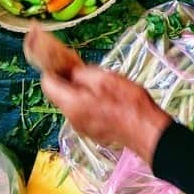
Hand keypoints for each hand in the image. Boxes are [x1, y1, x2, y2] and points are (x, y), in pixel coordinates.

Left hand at [41, 63, 171, 163]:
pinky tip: (107, 99)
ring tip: (101, 84)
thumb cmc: (128, 102)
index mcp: (71, 104)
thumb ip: (83, 74)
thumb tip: (71, 73)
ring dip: (80, 92)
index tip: (63, 61)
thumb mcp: (106, 78)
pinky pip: (83, 113)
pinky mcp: (92, 132)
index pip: (47, 84)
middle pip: (60, 95)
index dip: (52, 69)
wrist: (146, 130)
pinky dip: (89, 103)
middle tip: (86, 70)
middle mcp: (71, 118)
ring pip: (72, 103)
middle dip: (68, 81)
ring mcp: (82, 127)